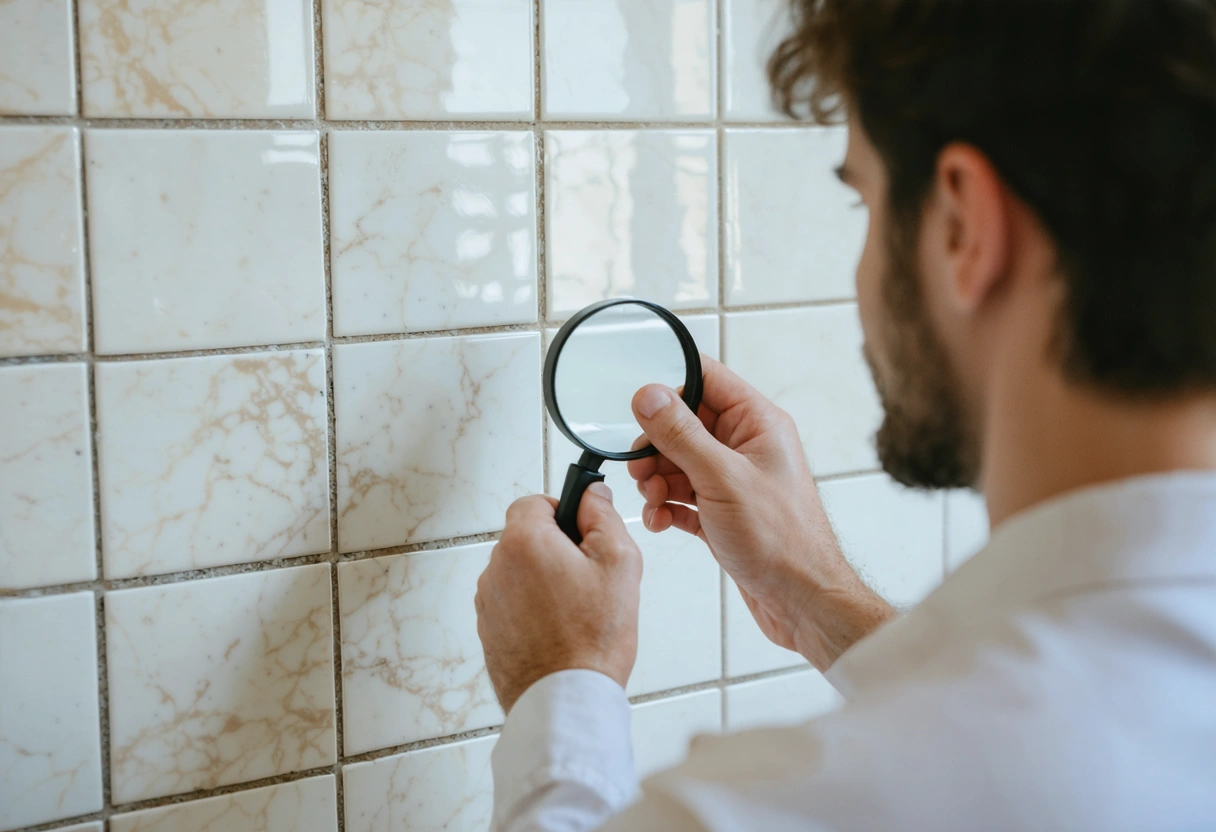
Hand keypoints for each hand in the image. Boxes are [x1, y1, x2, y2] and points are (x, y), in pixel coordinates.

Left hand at [475, 483, 641, 712]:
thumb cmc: (594, 635)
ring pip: (519, 572)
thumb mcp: (618, 562)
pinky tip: (559, 630)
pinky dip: (533, 608)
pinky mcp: (488, 629)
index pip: (534, 502)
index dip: (562, 511)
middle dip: (555, 549)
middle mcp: (497, 567)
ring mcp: (488, 600)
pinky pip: (512, 603)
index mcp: (524, 541)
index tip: (583, 533)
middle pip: (526, 538)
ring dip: (543, 580)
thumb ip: (603, 516)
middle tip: (588, 577)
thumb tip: (592, 493)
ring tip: (576, 611)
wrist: (566, 697)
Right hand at [628, 355, 894, 669]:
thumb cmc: (782, 541)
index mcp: (758, 423)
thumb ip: (682, 434)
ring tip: (654, 502)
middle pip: (685, 424)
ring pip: (679, 462)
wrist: (802, 602)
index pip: (707, 380)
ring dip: (657, 481)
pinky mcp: (723, 512)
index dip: (670, 391)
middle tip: (642, 471)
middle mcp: (747, 446)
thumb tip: (649, 395)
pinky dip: (666, 506)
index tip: (639, 411)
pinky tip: (660, 521)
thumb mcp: (722, 479)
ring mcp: (735, 480)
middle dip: (656, 447)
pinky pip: (683, 496)